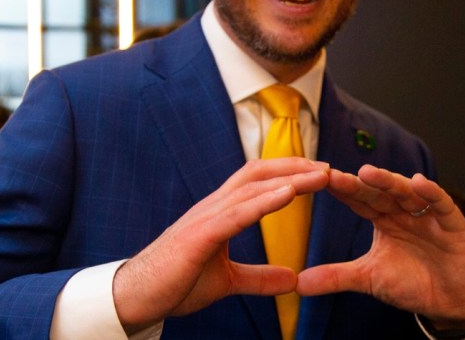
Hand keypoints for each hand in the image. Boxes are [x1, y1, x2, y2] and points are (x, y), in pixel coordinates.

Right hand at [112, 157, 329, 333]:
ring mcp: (206, 218)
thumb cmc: (174, 283)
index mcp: (219, 213)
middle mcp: (213, 207)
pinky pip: (237, 213)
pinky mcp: (200, 236)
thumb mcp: (227, 281)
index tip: (320, 174)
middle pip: (259, 173)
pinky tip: (289, 194)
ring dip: (290, 179)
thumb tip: (292, 279)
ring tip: (321, 175)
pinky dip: (265, 201)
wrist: (135, 297)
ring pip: (253, 188)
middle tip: (329, 168)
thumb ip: (259, 278)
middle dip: (295, 167)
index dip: (288, 172)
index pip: (257, 181)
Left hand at [297, 165, 464, 327]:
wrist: (450, 302)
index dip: (340, 191)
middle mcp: (403, 210)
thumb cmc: (411, 282)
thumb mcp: (369, 279)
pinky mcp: (452, 223)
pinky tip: (419, 183)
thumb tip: (298, 283)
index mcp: (382, 218)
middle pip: (378, 192)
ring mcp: (427, 214)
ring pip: (406, 192)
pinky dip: (431, 193)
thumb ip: (336, 277)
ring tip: (368, 173)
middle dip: (357, 183)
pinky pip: (441, 204)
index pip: (358, 200)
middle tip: (333, 174)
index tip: (316, 181)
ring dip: (388, 182)